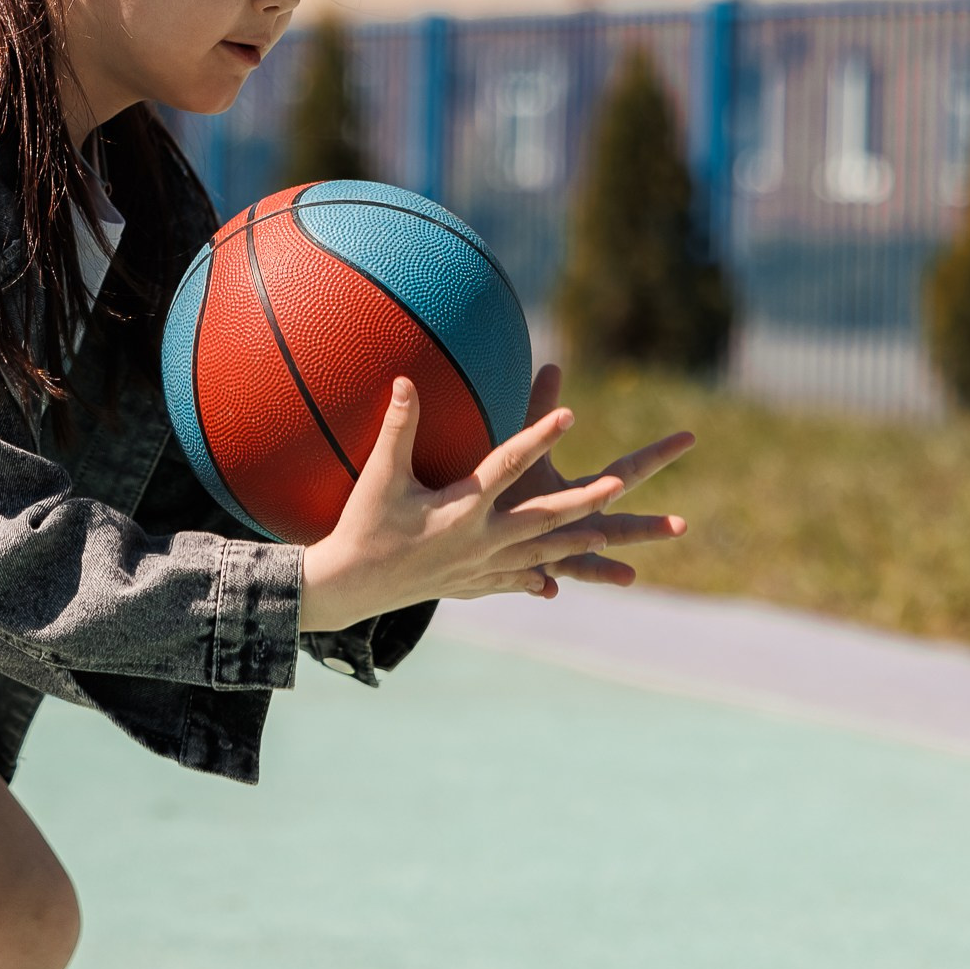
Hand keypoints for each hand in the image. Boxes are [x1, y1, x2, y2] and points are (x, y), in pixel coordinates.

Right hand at [297, 374, 690, 631]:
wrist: (350, 587)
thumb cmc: (364, 525)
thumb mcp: (381, 475)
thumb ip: (398, 427)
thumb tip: (403, 381)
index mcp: (462, 508)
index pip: (508, 464)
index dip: (539, 436)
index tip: (570, 414)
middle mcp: (480, 540)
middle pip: (544, 517)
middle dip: (585, 502)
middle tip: (619, 485)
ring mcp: (479, 566)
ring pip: (539, 554)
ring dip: (574, 544)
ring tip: (607, 534)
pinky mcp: (470, 584)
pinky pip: (511, 581)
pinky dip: (533, 579)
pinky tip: (551, 585)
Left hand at [497, 362, 694, 589]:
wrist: (478, 520)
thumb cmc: (507, 482)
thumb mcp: (528, 446)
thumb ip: (539, 409)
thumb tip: (553, 364)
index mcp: (583, 495)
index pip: (626, 473)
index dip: (657, 455)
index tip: (691, 438)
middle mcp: (579, 525)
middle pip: (621, 523)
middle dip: (649, 526)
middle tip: (682, 527)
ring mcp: (559, 549)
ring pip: (587, 561)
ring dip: (608, 568)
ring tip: (630, 577)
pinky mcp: (530, 565)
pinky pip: (539, 577)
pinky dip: (540, 584)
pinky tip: (551, 592)